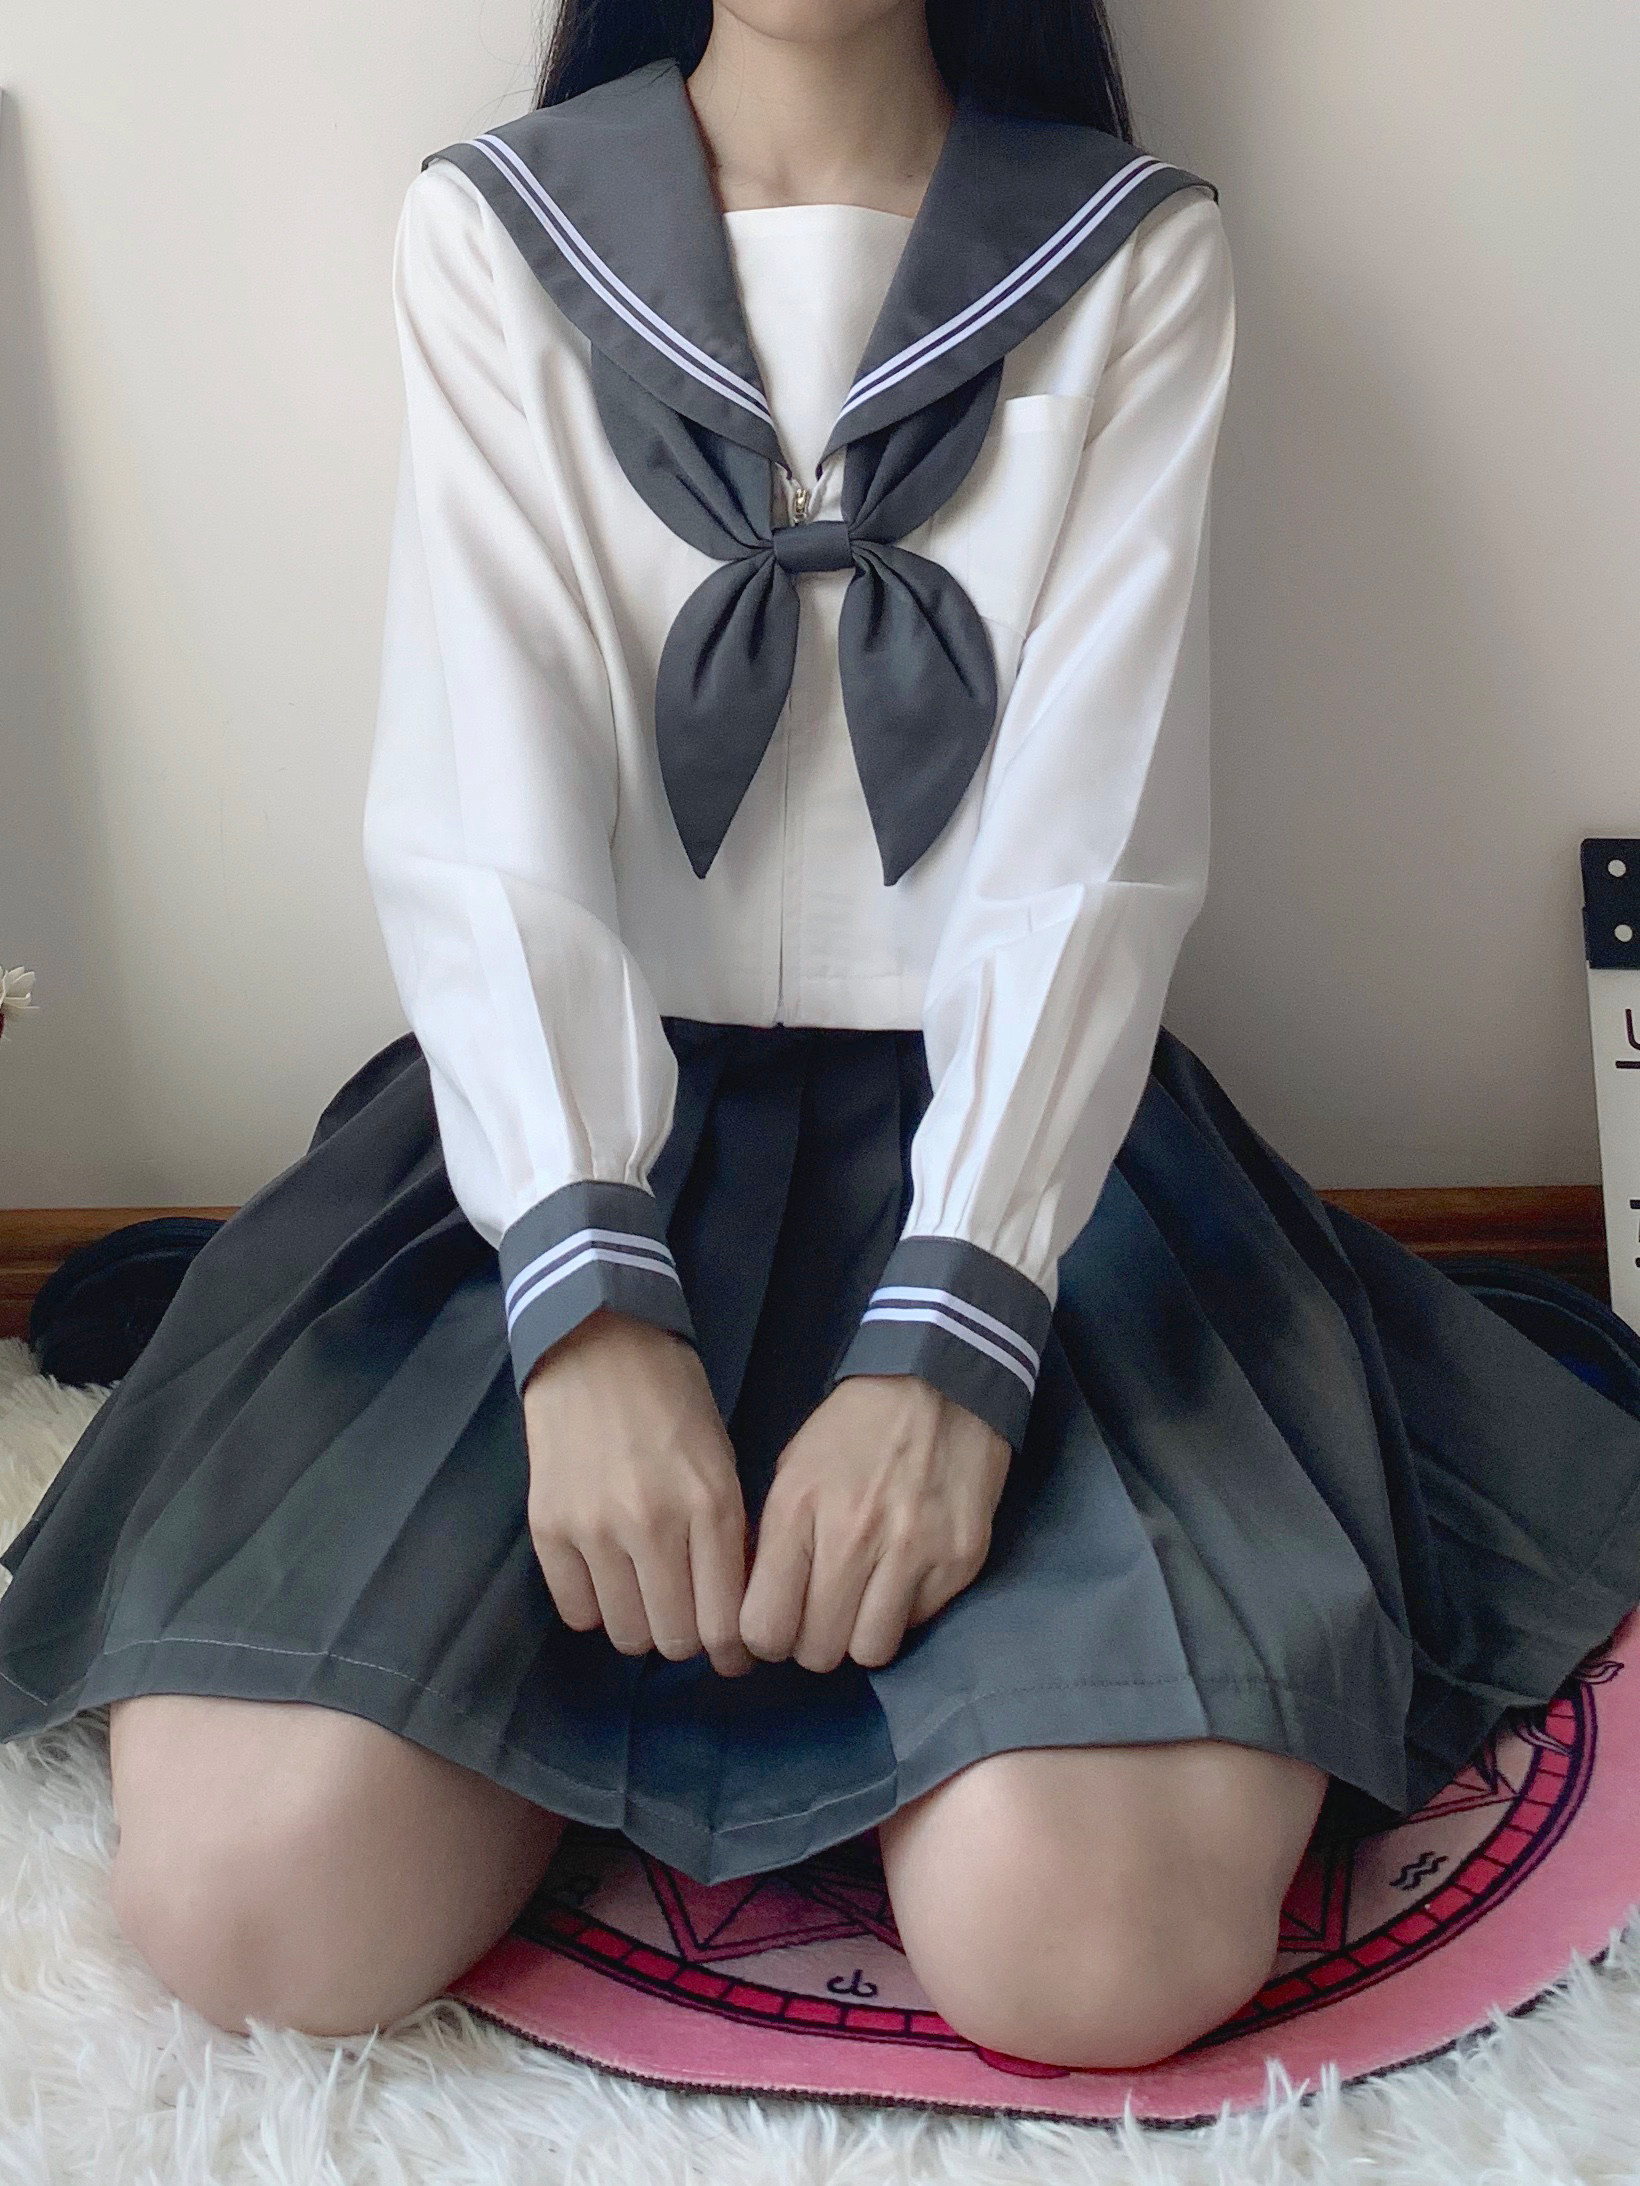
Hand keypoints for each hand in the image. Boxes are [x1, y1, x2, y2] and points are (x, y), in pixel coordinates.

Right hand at [522, 1311, 755, 1675]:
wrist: (596, 1343)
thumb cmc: (673, 1398)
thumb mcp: (722, 1460)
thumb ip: (728, 1535)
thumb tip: (733, 1612)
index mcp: (711, 1504)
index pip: (727, 1622)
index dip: (734, 1650)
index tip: (733, 1652)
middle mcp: (653, 1524)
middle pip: (675, 1639)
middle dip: (688, 1638)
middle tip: (688, 1618)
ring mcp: (595, 1529)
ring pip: (625, 1634)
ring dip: (641, 1625)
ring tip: (646, 1593)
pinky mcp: (548, 1528)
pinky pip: (576, 1611)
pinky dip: (596, 1606)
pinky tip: (607, 1575)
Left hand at [739, 1376, 1009, 1673]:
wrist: (941, 1384)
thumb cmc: (854, 1429)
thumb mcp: (793, 1470)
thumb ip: (776, 1540)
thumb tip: (758, 1610)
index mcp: (799, 1510)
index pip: (764, 1626)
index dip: (765, 1638)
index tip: (776, 1625)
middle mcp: (854, 1537)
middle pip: (818, 1651)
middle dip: (813, 1642)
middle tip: (822, 1616)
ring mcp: (913, 1551)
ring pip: (870, 1652)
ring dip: (860, 1636)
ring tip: (862, 1604)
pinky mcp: (960, 1560)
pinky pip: (918, 1624)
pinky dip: (906, 1612)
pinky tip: (903, 1575)